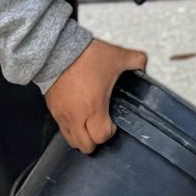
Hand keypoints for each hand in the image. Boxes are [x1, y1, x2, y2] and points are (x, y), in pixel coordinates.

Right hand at [45, 38, 146, 152]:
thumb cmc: (84, 55)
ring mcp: (62, 114)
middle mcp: (76, 115)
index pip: (101, 136)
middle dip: (95, 140)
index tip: (112, 123)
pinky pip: (61, 128)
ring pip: (71, 140)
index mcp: (94, 107)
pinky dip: (70, 127)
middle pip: (85, 146)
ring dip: (81, 137)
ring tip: (88, 125)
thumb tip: (143, 64)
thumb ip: (135, 61)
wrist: (56, 49)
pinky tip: (77, 115)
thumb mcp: (116, 56)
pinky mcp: (52, 109)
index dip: (109, 132)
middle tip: (100, 127)